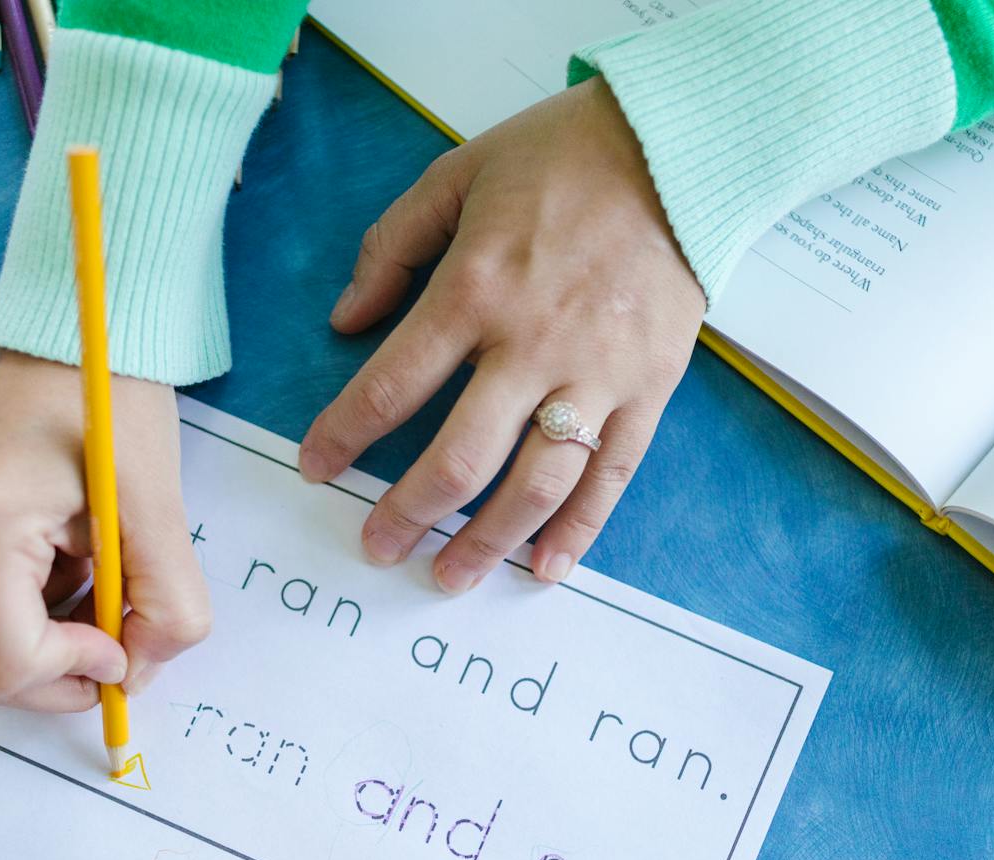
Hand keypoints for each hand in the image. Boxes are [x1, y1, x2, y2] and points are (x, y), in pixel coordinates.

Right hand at [0, 349, 209, 709]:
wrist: (71, 329)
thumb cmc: (111, 397)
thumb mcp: (158, 508)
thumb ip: (166, 604)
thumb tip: (141, 673)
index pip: (8, 663)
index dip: (75, 674)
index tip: (124, 643)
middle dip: (60, 674)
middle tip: (121, 639)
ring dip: (52, 641)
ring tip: (101, 576)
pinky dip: (37, 611)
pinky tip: (76, 560)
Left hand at [299, 77, 704, 591]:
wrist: (678, 148)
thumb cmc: (561, 158)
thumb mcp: (455, 175)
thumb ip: (390, 246)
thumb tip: (344, 319)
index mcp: (475, 289)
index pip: (393, 384)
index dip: (345, 434)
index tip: (315, 466)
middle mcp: (533, 344)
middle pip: (461, 457)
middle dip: (409, 512)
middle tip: (377, 546)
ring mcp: (597, 374)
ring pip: (535, 484)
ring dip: (486, 541)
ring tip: (447, 576)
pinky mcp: (649, 389)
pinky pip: (610, 476)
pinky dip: (578, 532)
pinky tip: (542, 570)